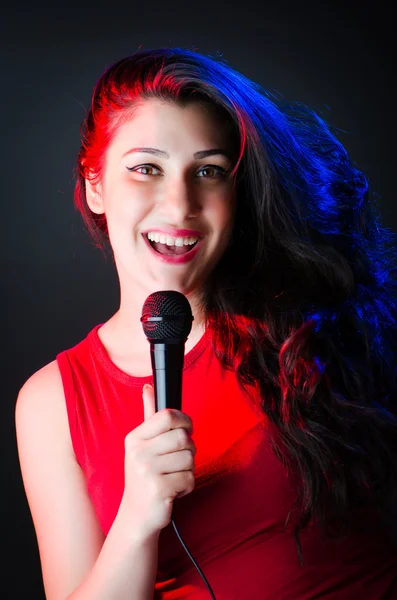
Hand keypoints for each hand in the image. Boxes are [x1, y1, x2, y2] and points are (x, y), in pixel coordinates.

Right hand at [120, 384, 195, 537]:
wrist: (137, 515)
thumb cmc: (144, 475)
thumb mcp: (141, 444)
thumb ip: (148, 415)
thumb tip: (148, 387)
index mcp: (134, 438)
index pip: (167, 416)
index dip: (184, 421)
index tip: (186, 429)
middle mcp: (138, 453)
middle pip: (183, 437)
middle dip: (189, 449)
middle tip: (178, 460)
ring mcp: (147, 472)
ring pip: (189, 458)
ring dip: (188, 469)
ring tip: (172, 476)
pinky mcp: (160, 490)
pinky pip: (190, 478)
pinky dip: (187, 485)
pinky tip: (174, 489)